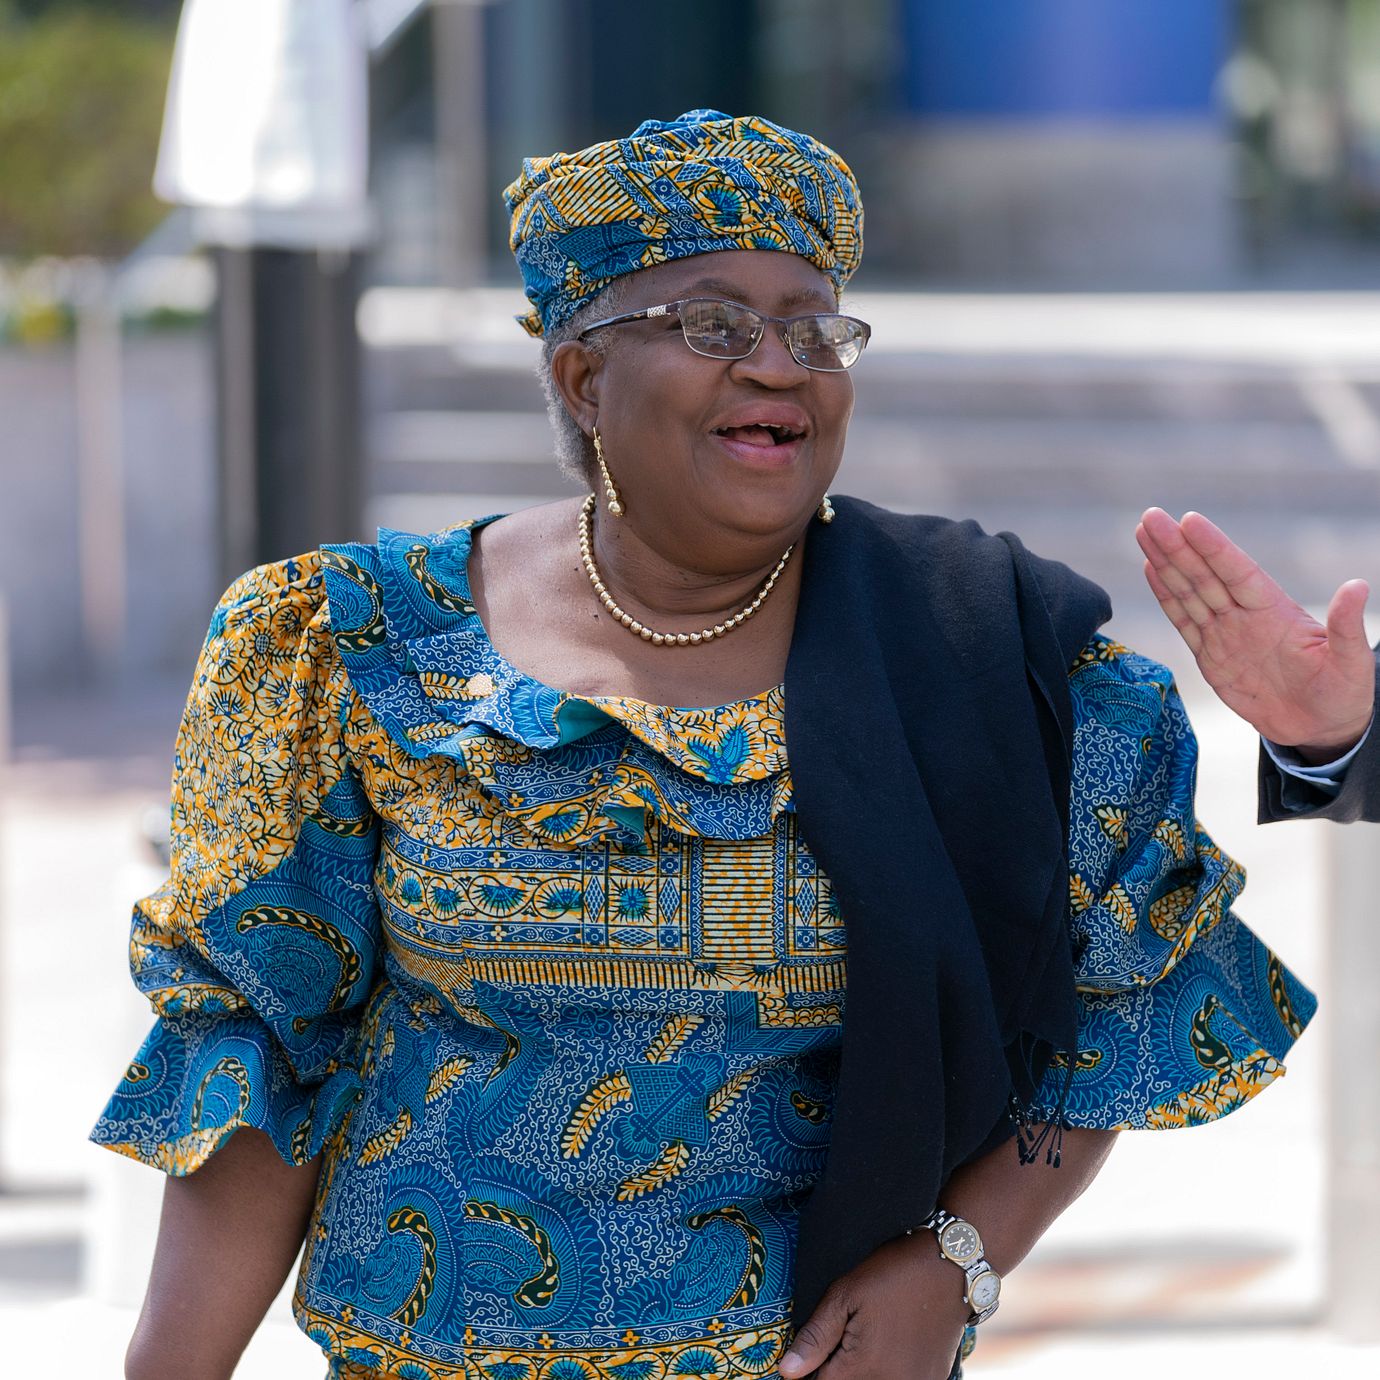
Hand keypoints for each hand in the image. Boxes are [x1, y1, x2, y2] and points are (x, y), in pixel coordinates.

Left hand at [779, 1233, 969, 1379]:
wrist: (952, 1266)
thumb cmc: (894, 1273)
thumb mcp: (846, 1294)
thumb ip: (816, 1337)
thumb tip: (787, 1372)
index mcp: (862, 1369)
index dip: (810, 1371)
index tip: (814, 1353)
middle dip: (836, 1370)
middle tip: (844, 1340)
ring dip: (862, 1372)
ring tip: (870, 1339)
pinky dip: (887, 1371)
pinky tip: (891, 1346)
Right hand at [1137, 508, 1374, 760]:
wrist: (1320, 727)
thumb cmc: (1342, 692)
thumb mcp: (1350, 661)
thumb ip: (1346, 626)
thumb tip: (1358, 586)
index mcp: (1275, 612)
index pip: (1238, 572)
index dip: (1214, 548)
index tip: (1189, 521)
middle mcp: (1245, 616)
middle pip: (1204, 575)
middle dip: (1176, 546)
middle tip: (1150, 516)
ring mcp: (1225, 635)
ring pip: (1188, 592)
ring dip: (1165, 563)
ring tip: (1144, 533)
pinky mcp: (1209, 657)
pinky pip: (1183, 621)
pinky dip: (1165, 596)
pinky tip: (1151, 570)